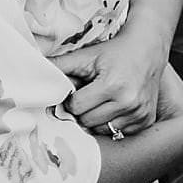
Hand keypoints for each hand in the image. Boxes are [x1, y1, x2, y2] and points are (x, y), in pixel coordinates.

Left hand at [52, 31, 167, 136]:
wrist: (148, 49)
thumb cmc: (114, 52)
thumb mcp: (86, 55)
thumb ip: (60, 65)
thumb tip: (34, 70)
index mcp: (112, 86)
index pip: (77, 107)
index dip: (72, 99)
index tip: (77, 91)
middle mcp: (128, 103)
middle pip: (88, 121)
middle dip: (83, 110)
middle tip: (88, 95)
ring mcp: (139, 114)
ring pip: (102, 130)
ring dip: (96, 119)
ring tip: (101, 101)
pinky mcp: (146, 121)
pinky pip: (119, 133)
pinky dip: (112, 123)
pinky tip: (115, 107)